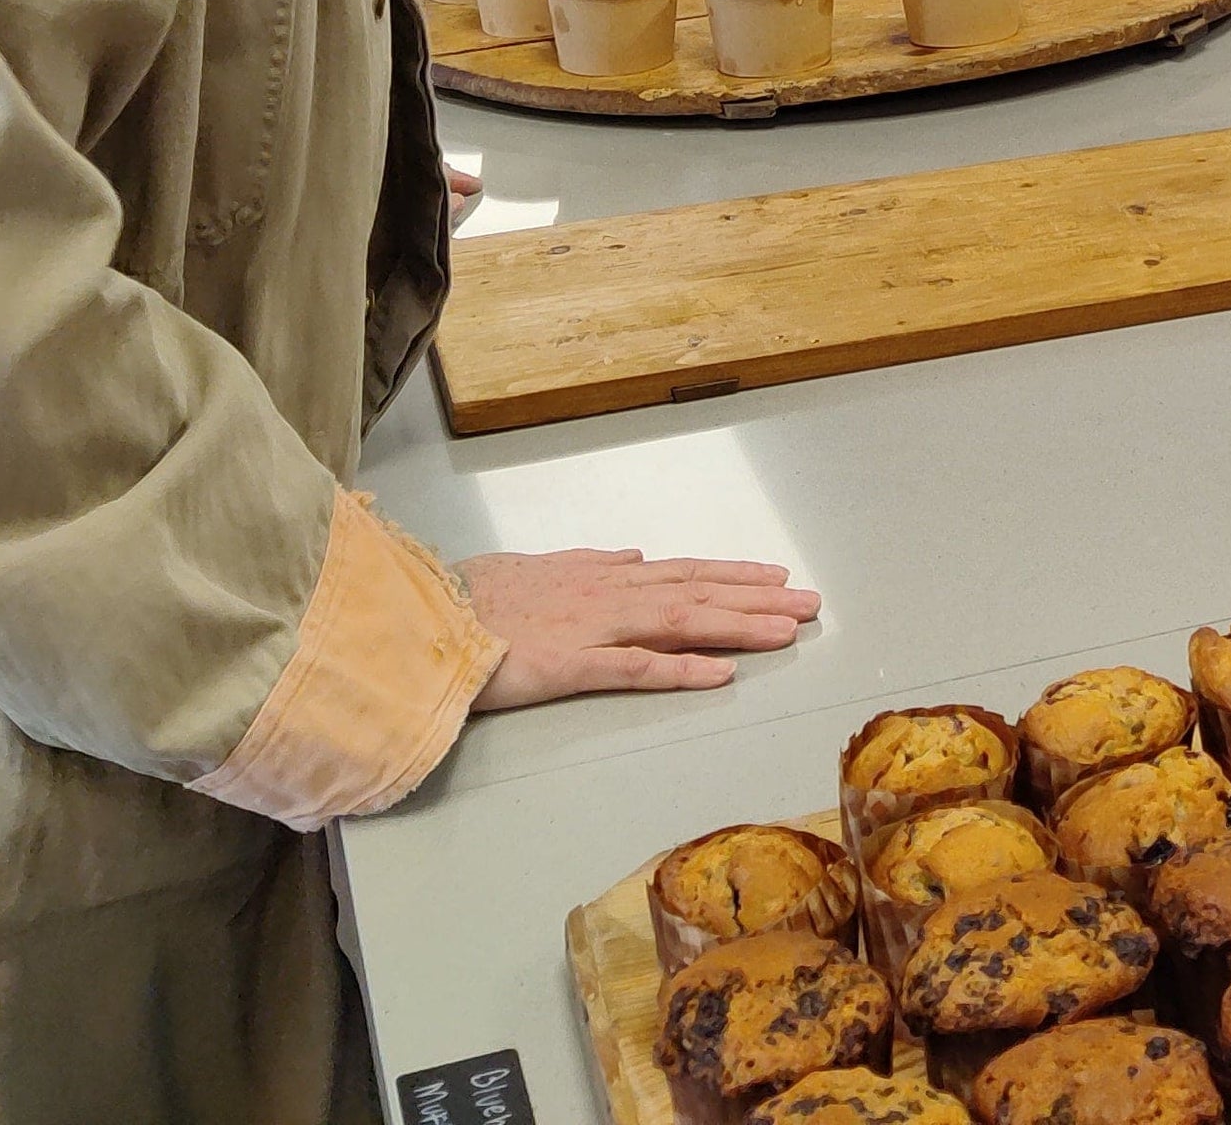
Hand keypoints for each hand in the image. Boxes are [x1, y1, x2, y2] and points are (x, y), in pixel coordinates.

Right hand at [460, 548, 821, 710]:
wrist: (418, 618)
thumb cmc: (467, 598)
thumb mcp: (534, 568)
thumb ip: (587, 565)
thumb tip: (633, 556)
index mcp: (599, 576)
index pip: (681, 572)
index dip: (732, 575)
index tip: (776, 578)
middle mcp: (606, 593)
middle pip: (696, 591)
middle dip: (757, 597)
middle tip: (812, 603)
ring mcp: (591, 626)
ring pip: (680, 620)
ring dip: (738, 624)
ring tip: (788, 629)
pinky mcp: (568, 664)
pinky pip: (634, 668)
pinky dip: (681, 668)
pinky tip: (722, 675)